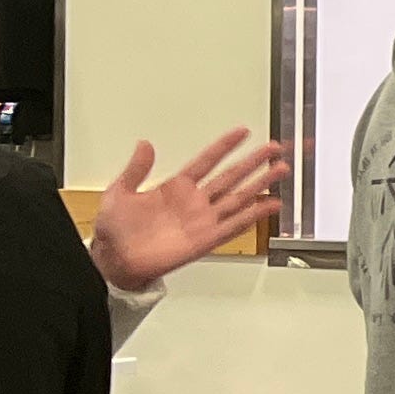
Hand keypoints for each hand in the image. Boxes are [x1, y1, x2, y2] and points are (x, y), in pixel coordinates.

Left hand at [90, 130, 288, 292]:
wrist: (114, 260)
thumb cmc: (114, 231)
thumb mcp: (118, 192)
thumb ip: (135, 169)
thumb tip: (144, 144)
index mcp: (175, 187)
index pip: (206, 161)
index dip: (224, 146)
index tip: (242, 133)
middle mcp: (194, 202)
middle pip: (231, 176)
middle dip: (253, 162)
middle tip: (273, 148)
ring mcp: (202, 220)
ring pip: (239, 197)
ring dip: (261, 184)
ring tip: (280, 170)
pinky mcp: (206, 239)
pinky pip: (235, 225)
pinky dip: (254, 215)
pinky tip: (270, 205)